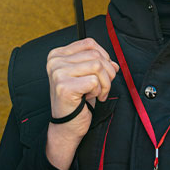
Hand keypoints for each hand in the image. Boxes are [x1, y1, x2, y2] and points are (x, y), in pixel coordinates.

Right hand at [45, 38, 118, 169]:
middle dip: (108, 72)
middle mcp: (55, 62)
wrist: (66, 126)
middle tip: (104, 87)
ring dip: (105, 83)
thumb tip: (114, 63)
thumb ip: (99, 64)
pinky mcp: (64, 86)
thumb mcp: (87, 77)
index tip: (104, 71)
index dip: (104, 56)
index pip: (89, 43)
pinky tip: (91, 98)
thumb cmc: (76, 101)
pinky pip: (94, 81)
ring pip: (97, 66)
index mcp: (57, 55)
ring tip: (98, 93)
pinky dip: (98, 91)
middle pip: (96, 55)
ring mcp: (58, 73)